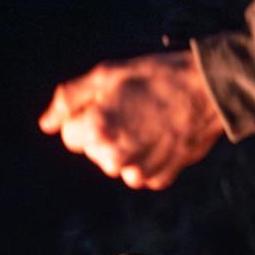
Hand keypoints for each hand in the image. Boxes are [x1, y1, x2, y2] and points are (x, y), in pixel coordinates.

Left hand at [39, 51, 224, 189]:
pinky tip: (162, 137)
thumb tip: (45, 125)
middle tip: (134, 109)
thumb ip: (69, 99)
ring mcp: (138, 172)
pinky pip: (140, 173)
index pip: (70, 136)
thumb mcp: (106, 75)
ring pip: (116, 164)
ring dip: (125, 147)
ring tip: (149, 123)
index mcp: (96, 130)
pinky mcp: (159, 180)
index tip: (110, 103)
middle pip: (93, 152)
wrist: (209, 92)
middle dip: (105, 133)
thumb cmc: (157, 77)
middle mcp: (114, 158)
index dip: (87, 116)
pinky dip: (147, 158)